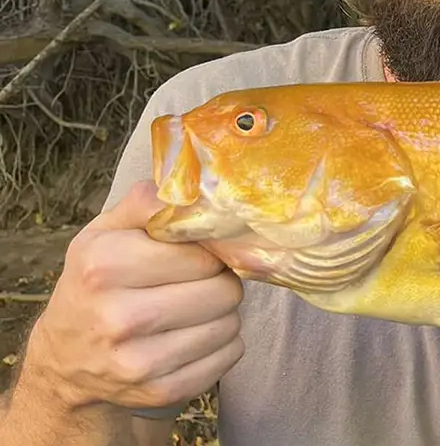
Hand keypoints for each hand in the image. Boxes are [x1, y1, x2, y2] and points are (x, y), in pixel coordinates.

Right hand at [19, 180, 244, 413]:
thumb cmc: (96, 283)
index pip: (203, 252)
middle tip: (199, 282)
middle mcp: (119, 316)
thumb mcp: (104, 234)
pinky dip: (223, 343)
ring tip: (194, 308)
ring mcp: (140, 361)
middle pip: (224, 290)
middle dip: (220, 281)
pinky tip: (194, 335)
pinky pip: (230, 355)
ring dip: (223, 313)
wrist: (67, 359)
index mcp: (105, 266)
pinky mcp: (161, 390)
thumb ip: (146, 204)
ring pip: (231, 323)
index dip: (209, 250)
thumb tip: (190, 189)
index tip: (198, 253)